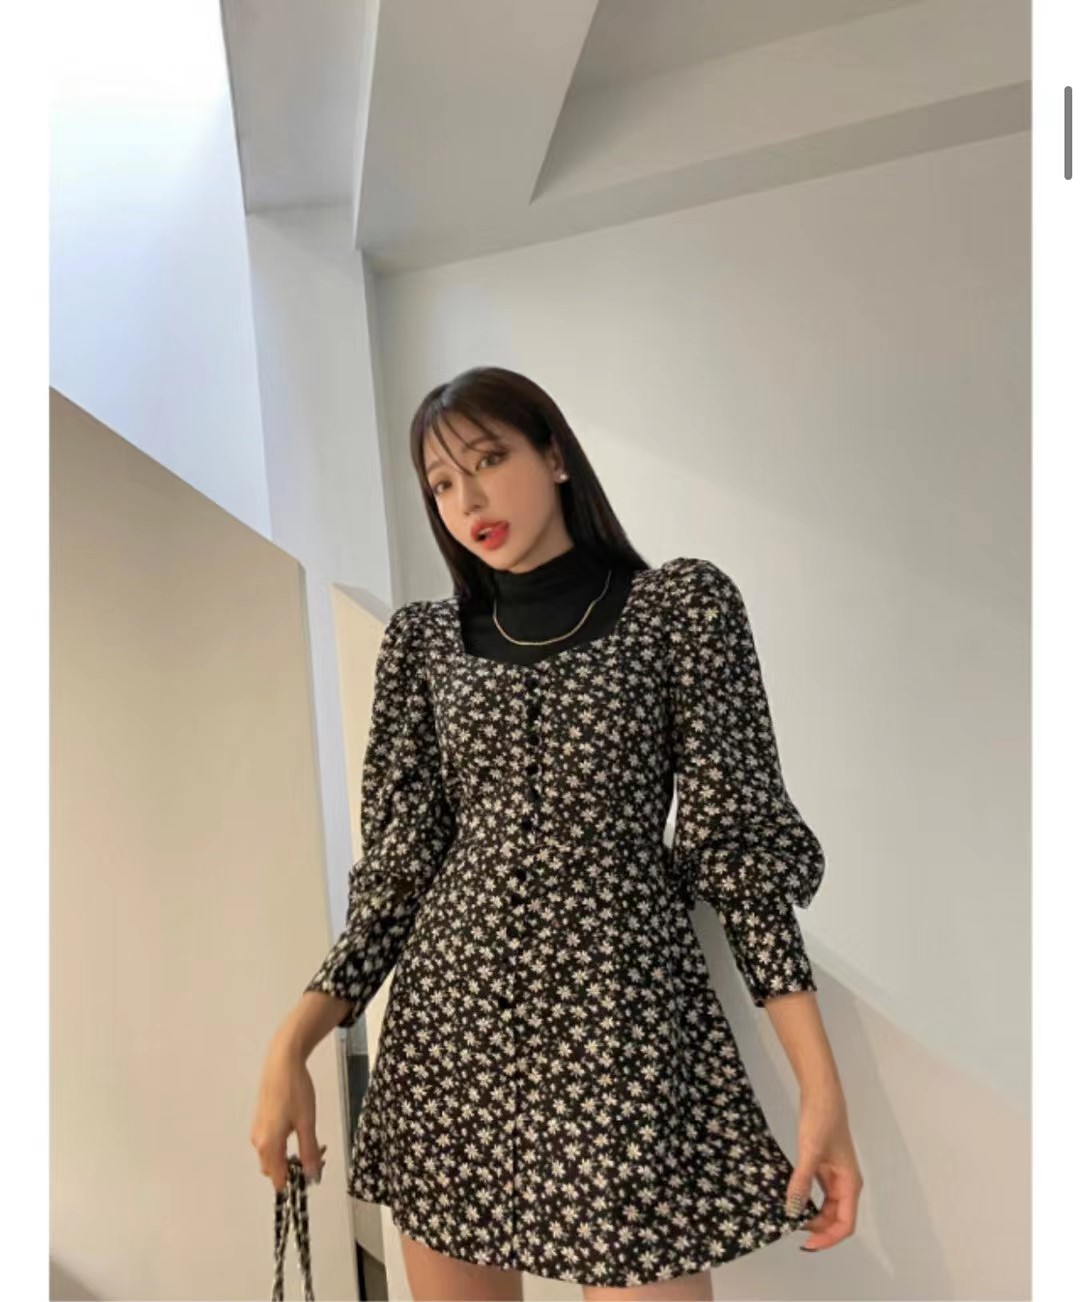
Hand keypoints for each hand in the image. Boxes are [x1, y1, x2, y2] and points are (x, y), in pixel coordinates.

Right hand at [250, 1036, 326, 1192]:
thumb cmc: (294, 1089)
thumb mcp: (307, 1122)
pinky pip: (271, 1142)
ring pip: (273, 1156)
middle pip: (274, 1169)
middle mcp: (258, 1140)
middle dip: (294, 1169)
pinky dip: (285, 1144)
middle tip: (318, 1156)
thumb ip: (309, 1151)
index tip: (313, 1174)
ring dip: (291, 1156)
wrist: (282, 1061)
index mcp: (268, 1144)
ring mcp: (258, 1129)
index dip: (296, 1182)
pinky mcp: (262, 1120)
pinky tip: (300, 1130)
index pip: (278, 1179)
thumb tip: (312, 1176)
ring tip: (313, 1142)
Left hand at [785, 1082, 861, 1251]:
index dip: (828, 1238)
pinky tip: (792, 1200)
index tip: (806, 1244)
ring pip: (826, 1208)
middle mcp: (846, 1184)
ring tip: (791, 1219)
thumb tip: (792, 1210)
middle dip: (817, 1229)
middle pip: (836, 1219)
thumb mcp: (810, 1152)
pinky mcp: (824, 1168)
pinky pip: (818, 1193)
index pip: (845, 1224)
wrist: (821, 1094)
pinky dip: (807, 1201)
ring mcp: (835, 1176)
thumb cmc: (821, 1120)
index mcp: (850, 1184)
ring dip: (812, 1216)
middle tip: (792, 1230)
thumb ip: (802, 1182)